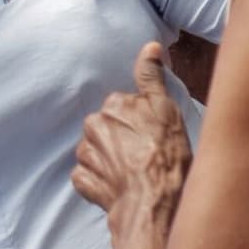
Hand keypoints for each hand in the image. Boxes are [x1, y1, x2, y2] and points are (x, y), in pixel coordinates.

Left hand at [72, 42, 190, 246]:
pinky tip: (118, 185)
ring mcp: (85, 154)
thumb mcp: (166, 109)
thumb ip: (151, 77)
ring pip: (96, 150)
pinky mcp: (82, 180)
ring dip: (110, 159)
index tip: (151, 135)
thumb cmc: (165, 155)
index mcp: (113, 105)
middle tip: (143, 154)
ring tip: (133, 172)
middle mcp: (93, 125)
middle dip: (120, 138)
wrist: (153, 202)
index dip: (139, 121)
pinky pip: (88, 175)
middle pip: (106, 127)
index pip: (122, 106)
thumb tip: (149, 47)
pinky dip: (101, 180)